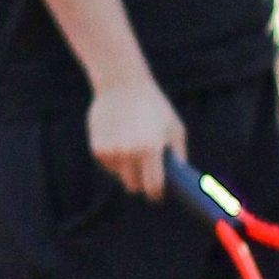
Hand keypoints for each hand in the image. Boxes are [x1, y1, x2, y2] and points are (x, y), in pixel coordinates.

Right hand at [85, 71, 186, 203]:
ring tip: (132, 150)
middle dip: (141, 183)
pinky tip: (119, 142)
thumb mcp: (175, 127)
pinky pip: (107, 165)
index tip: (157, 195)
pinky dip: (113, 160)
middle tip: (145, 174)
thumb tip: (180, 180)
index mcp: (152, 149)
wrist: (123, 84)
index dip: (156, 194)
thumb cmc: (155, 107)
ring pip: (119, 176)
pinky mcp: (97, 147)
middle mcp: (130, 153)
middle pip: (133, 186)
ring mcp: (112, 151)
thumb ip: (179, 155)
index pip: (153, 187)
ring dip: (126, 169)